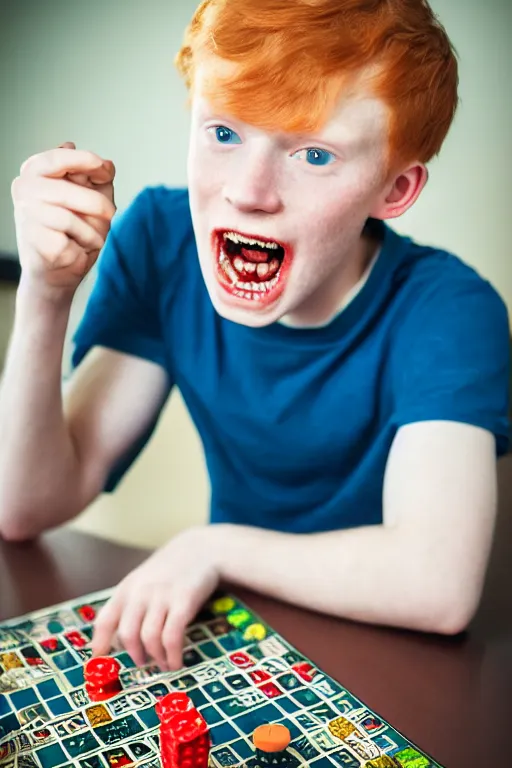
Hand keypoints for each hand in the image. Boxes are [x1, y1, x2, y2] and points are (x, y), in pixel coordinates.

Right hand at [11, 141, 115, 297]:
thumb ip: (97, 180)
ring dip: (92, 230)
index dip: (84, 160)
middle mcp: (24, 189)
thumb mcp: (92, 199)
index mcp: (35, 172)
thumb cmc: (76, 231)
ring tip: (92, 237)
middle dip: (96, 203)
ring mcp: (26, 214)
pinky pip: (69, 239)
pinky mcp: (34, 240)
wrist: (61, 270)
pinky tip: (79, 249)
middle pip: (67, 189)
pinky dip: (84, 244)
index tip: (105, 168)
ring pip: (68, 218)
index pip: (57, 158)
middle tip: (111, 214)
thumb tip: (108, 164)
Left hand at [91, 526, 221, 669]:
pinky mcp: (184, 602)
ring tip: (163, 664)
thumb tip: (119, 639)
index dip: (100, 644)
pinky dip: (172, 655)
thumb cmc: (171, 568)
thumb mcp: (144, 579)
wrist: (201, 547)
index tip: (99, 660)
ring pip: (149, 638)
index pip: (105, 620)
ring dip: (155, 657)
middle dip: (135, 655)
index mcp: (127, 588)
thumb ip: (131, 603)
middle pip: (127, 634)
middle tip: (143, 663)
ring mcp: (162, 597)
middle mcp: (141, 592)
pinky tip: (176, 661)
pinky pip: (172, 637)